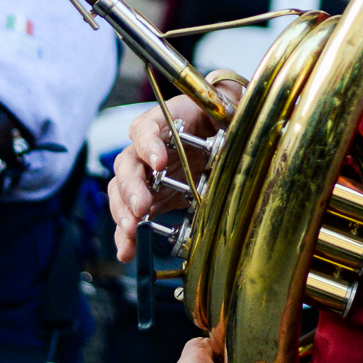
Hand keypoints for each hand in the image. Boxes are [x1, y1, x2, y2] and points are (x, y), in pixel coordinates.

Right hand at [107, 85, 235, 261]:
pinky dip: (126, 233)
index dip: (148, 144)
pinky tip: (127, 250)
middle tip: (141, 207)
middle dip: (132, 187)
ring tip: (131, 231)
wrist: (217, 129)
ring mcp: (145, 174)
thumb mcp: (223, 112)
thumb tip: (240, 113)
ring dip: (123, 212)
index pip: (145, 127)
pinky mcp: (150, 197)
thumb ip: (228, 113)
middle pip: (127, 164)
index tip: (158, 162)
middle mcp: (147, 148)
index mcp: (164, 122)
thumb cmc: (217, 116)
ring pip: (121, 190)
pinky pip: (130, 214)